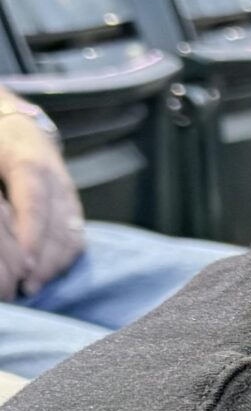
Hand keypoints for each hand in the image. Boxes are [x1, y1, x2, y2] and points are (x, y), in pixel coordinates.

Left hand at [0, 105, 84, 301]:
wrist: (14, 122)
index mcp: (32, 165)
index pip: (35, 206)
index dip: (31, 238)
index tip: (22, 266)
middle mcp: (57, 180)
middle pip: (59, 226)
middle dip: (44, 261)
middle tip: (25, 287)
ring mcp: (68, 192)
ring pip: (71, 234)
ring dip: (55, 264)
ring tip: (34, 286)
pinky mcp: (71, 203)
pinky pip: (76, 234)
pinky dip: (64, 257)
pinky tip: (47, 272)